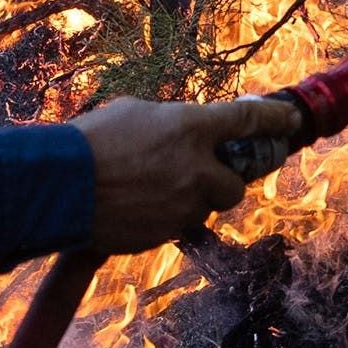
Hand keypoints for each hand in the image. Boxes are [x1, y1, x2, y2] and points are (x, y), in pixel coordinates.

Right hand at [73, 96, 295, 253]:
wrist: (58, 186)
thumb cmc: (89, 140)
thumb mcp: (133, 112)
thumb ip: (169, 123)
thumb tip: (181, 133)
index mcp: (189, 128)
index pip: (246, 121)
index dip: (273, 121)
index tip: (289, 122)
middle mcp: (196, 169)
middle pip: (235, 185)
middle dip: (222, 182)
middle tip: (199, 175)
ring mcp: (182, 205)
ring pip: (202, 208)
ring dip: (187, 200)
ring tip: (148, 190)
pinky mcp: (164, 234)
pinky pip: (174, 226)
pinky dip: (161, 217)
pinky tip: (132, 206)